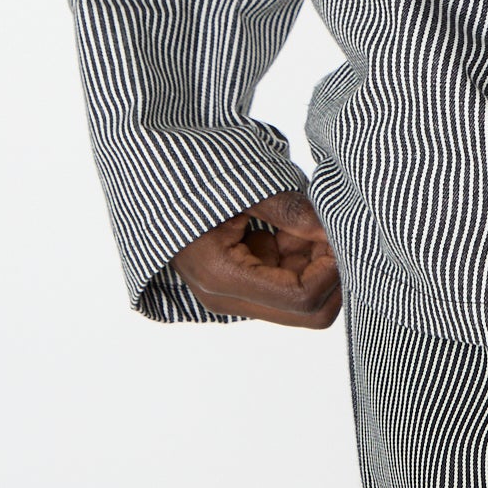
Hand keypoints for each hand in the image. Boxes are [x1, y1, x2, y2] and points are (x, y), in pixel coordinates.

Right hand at [170, 190, 341, 326]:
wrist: (149, 177)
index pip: (301, 298)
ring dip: (314, 262)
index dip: (331, 270)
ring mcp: (233, 292)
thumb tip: (332, 230)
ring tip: (304, 219)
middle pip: (306, 311)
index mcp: (223, 277)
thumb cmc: (186, 176)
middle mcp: (228, 297)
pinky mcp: (239, 280)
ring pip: (299, 298)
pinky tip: (288, 224)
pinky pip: (283, 280)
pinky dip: (299, 255)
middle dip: (328, 273)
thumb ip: (290, 211)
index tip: (337, 232)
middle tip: (332, 230)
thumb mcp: (242, 187)